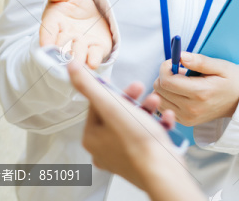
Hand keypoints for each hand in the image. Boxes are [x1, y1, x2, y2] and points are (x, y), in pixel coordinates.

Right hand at [38, 0, 112, 68]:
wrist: (93, 14)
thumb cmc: (74, 4)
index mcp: (54, 24)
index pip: (47, 32)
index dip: (46, 39)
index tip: (46, 46)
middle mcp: (65, 38)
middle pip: (62, 47)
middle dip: (63, 53)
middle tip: (64, 57)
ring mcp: (80, 46)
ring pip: (77, 54)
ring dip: (77, 59)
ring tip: (78, 63)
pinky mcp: (96, 50)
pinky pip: (94, 56)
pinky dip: (93, 60)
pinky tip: (94, 63)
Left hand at [67, 60, 200, 197]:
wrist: (162, 170)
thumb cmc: (138, 141)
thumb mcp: (112, 106)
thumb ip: (90, 86)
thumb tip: (72, 68)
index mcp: (92, 136)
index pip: (97, 104)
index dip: (115, 90)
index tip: (129, 85)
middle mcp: (103, 148)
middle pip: (116, 113)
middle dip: (133, 99)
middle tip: (144, 91)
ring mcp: (121, 156)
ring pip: (133, 123)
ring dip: (146, 109)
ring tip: (156, 103)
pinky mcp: (139, 160)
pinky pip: (146, 136)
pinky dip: (156, 125)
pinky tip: (165, 119)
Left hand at [153, 52, 238, 126]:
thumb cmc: (231, 81)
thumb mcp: (220, 66)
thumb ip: (199, 61)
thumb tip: (180, 56)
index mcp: (200, 93)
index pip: (166, 81)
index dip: (165, 67)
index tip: (175, 61)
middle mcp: (191, 109)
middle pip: (159, 90)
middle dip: (164, 75)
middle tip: (179, 71)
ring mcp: (187, 118)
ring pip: (159, 99)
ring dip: (165, 87)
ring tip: (181, 82)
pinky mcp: (185, 122)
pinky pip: (164, 108)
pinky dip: (167, 97)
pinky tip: (179, 92)